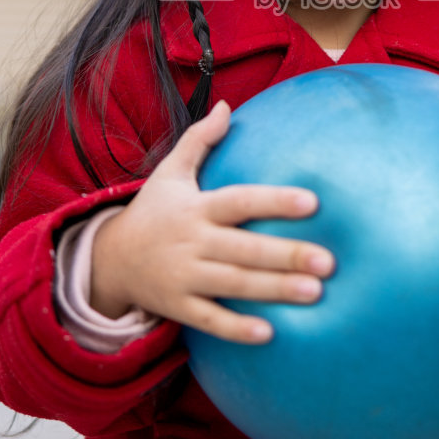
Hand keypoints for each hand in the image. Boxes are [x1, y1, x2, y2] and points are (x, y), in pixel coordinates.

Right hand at [89, 99, 335, 344]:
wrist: (109, 259)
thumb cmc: (153, 211)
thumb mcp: (170, 172)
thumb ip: (200, 140)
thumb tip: (228, 104)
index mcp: (196, 207)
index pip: (240, 201)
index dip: (274, 201)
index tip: (313, 202)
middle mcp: (191, 242)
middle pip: (244, 249)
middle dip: (287, 255)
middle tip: (330, 261)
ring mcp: (184, 276)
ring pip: (234, 285)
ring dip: (274, 290)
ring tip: (316, 294)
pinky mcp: (178, 306)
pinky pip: (210, 320)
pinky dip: (236, 328)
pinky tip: (269, 334)